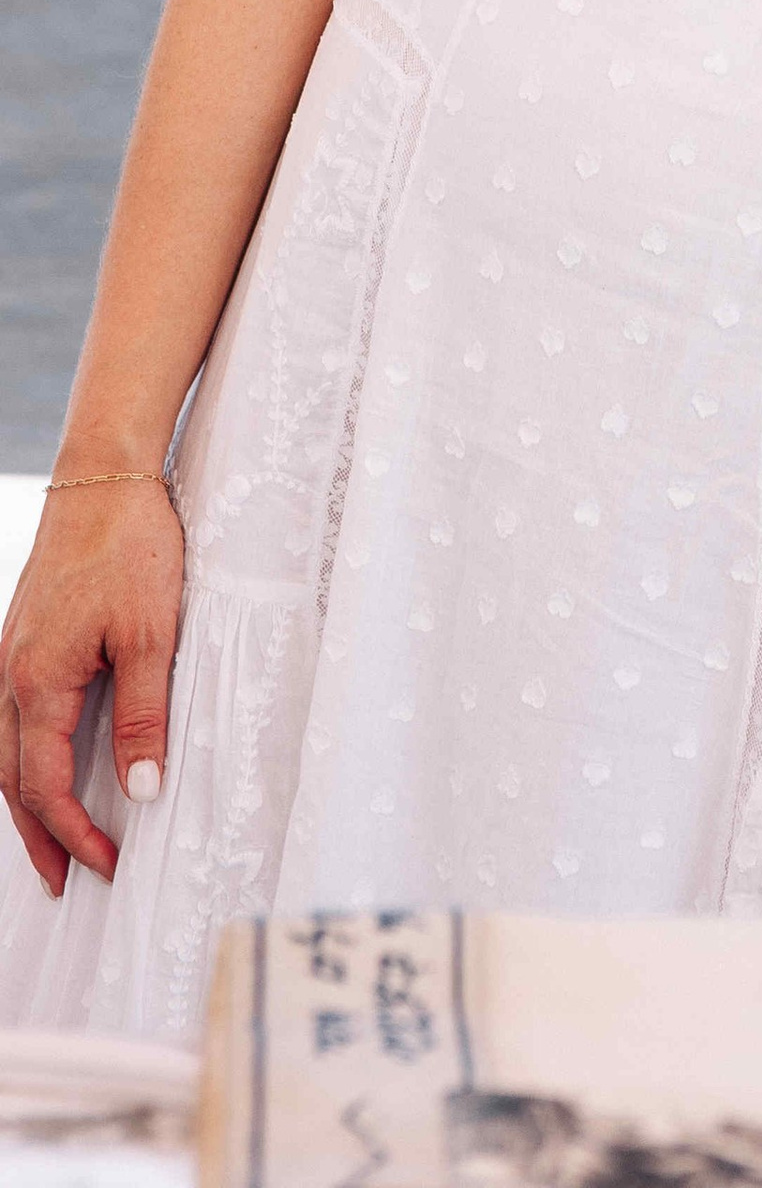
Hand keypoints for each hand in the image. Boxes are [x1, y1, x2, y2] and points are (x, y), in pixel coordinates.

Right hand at [0, 481, 183, 894]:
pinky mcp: (22, 635)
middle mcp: (10, 676)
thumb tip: (139, 791)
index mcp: (38, 683)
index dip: (75, 833)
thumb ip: (143, 715)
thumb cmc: (131, 545)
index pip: (46, 787)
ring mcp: (10, 655)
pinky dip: (23, 755)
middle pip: (13, 780)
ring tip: (49, 838)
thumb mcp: (151, 635)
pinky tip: (42, 760)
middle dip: (38, 836)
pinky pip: (11, 715)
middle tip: (63, 883)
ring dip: (25, 800)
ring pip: (4, 750)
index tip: (107, 865)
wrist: (105, 473)